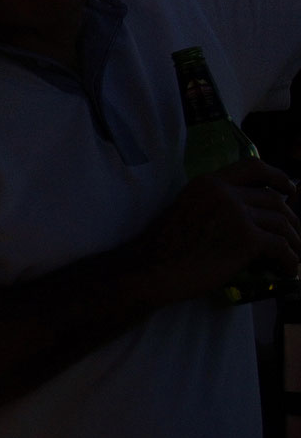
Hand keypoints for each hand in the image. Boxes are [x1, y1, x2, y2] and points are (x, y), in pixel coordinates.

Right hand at [134, 160, 300, 302]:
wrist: (151, 269)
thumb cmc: (163, 248)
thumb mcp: (187, 211)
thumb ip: (215, 206)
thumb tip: (248, 217)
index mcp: (208, 182)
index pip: (253, 167)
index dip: (278, 176)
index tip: (290, 190)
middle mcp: (224, 192)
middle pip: (274, 200)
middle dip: (291, 220)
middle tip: (295, 238)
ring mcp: (237, 214)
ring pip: (283, 224)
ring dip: (295, 243)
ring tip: (294, 259)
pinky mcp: (246, 239)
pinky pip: (282, 248)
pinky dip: (290, 261)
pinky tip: (287, 271)